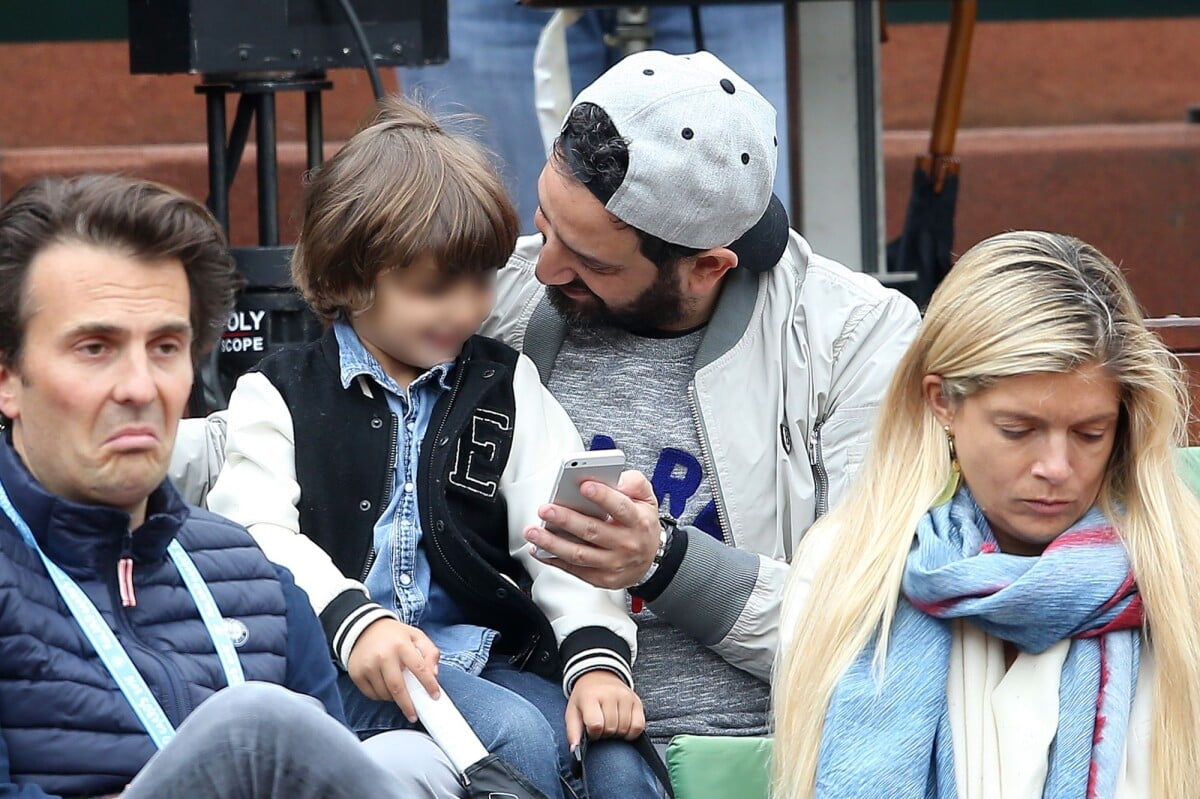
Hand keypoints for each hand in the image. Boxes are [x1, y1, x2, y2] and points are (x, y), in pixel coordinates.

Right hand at [346, 617, 440, 721]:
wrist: (362, 628)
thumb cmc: (393, 635)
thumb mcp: (416, 636)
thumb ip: (430, 652)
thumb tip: (434, 674)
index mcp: (401, 645)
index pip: (419, 668)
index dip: (429, 684)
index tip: (435, 696)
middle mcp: (383, 655)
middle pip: (398, 688)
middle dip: (407, 705)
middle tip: (413, 715)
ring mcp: (368, 665)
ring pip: (384, 693)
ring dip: (393, 698)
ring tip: (398, 690)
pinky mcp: (357, 673)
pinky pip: (371, 694)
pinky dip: (380, 695)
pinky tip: (384, 687)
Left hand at [523, 470, 660, 589]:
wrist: (650, 562)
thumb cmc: (642, 526)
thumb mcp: (648, 500)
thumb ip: (635, 484)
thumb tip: (618, 480)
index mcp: (638, 521)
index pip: (620, 508)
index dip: (602, 496)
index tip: (584, 485)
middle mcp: (626, 544)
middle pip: (592, 531)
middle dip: (566, 519)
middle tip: (546, 509)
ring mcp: (612, 564)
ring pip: (579, 554)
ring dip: (552, 543)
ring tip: (534, 531)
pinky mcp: (600, 578)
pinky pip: (573, 570)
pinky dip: (553, 560)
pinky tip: (539, 549)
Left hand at [565, 670, 645, 747]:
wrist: (599, 676)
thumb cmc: (585, 697)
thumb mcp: (573, 711)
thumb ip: (572, 731)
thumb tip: (574, 750)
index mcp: (590, 696)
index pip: (596, 725)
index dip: (593, 734)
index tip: (591, 731)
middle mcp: (610, 694)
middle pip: (611, 728)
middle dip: (605, 734)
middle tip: (601, 729)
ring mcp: (626, 696)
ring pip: (625, 728)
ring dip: (617, 734)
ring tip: (610, 726)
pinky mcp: (637, 701)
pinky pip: (639, 726)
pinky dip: (631, 733)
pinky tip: (623, 729)